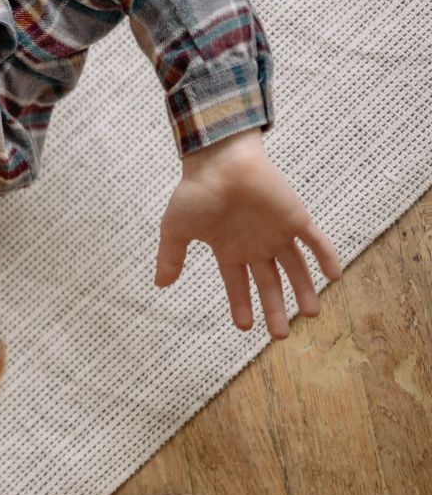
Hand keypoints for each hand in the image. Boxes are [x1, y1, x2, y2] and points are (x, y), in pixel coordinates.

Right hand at [154, 130, 342, 338]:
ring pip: (296, 267)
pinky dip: (326, 256)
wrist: (218, 159)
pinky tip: (335, 275)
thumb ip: (171, 257)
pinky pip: (316, 240)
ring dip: (305, 289)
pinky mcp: (295, 216)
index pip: (239, 284)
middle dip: (276, 309)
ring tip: (312, 314)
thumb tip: (160, 284)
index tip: (246, 327)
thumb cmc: (195, 191)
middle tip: (282, 335)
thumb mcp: (175, 229)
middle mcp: (255, 244)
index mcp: (229, 249)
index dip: (242, 305)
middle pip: (270, 283)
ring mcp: (277, 231)